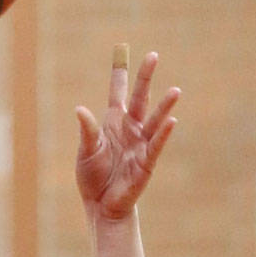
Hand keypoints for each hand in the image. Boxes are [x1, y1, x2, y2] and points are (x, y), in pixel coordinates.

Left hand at [75, 47, 178, 219]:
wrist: (100, 205)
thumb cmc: (92, 177)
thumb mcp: (86, 151)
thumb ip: (87, 130)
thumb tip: (80, 110)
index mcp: (113, 122)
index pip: (118, 93)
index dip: (120, 74)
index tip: (123, 50)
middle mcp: (130, 128)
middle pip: (139, 98)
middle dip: (145, 78)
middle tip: (153, 56)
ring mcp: (140, 143)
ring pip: (153, 120)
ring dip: (164, 106)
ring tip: (175, 91)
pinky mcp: (146, 162)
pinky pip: (156, 145)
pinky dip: (163, 134)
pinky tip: (172, 121)